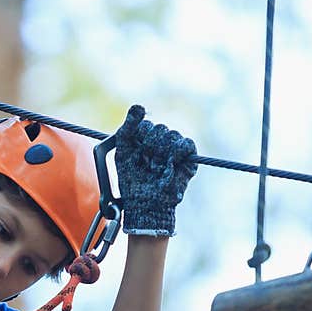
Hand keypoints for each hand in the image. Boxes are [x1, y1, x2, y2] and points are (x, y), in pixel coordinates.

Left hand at [115, 104, 197, 235]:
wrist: (145, 204)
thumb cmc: (132, 182)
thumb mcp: (123, 153)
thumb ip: (128, 128)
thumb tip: (138, 106)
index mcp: (144, 139)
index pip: (144, 125)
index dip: (140, 136)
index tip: (136, 150)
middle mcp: (161, 141)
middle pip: (158, 128)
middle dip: (150, 147)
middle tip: (147, 164)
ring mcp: (175, 149)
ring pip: (171, 135)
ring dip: (161, 153)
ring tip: (157, 168)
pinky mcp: (188, 158)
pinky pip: (186, 144)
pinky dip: (178, 152)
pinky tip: (170, 163)